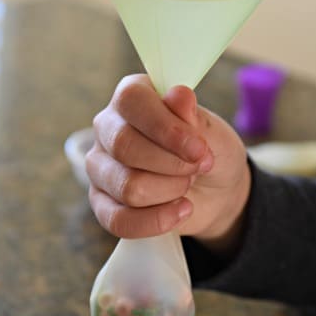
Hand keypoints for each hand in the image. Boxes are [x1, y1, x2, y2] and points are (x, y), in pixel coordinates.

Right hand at [86, 74, 250, 250]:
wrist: (214, 189)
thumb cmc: (209, 150)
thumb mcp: (213, 131)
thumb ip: (194, 116)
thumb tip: (179, 95)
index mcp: (132, 96)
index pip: (132, 101)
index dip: (165, 127)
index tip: (199, 149)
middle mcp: (108, 127)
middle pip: (124, 146)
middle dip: (172, 164)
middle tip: (198, 166)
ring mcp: (100, 166)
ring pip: (127, 186)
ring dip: (169, 191)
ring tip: (187, 184)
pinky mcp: (102, 203)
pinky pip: (119, 220)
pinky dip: (158, 220)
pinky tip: (181, 210)